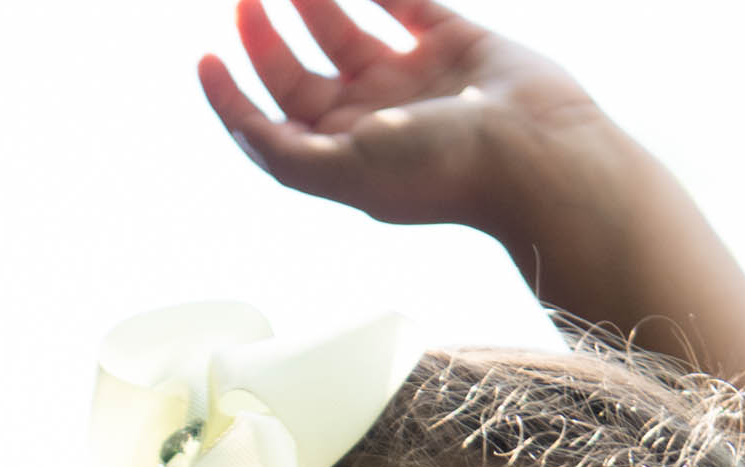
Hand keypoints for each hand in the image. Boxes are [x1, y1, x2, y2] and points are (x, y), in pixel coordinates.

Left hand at [197, 0, 606, 234]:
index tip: (205, 54)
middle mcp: (373, 122)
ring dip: (312, 0)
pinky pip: (404, 1)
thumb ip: (287, 155)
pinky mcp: (453, 43)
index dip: (231, 95)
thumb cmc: (446, 173)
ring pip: (344, 29)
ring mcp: (412, 81)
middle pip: (299, 73)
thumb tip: (241, 126)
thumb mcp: (349, 173)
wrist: (539, 155)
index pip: (271, 125)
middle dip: (265, 36)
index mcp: (344, 160)